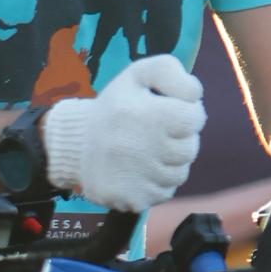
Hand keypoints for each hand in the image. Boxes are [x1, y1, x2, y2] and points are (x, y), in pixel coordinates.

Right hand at [45, 53, 203, 212]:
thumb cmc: (115, 107)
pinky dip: (155, 183)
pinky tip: (138, 171)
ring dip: (168, 164)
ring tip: (145, 153)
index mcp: (146, 115)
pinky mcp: (132, 199)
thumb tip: (195, 94)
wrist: (75, 144)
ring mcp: (137, 178)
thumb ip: (170, 72)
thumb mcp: (138, 75)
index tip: (167, 114)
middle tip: (153, 135)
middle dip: (178, 141)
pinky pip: (163, 193)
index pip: (194, 119)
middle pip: (190, 149)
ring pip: (179, 174)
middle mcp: (141, 147)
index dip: (186, 114)